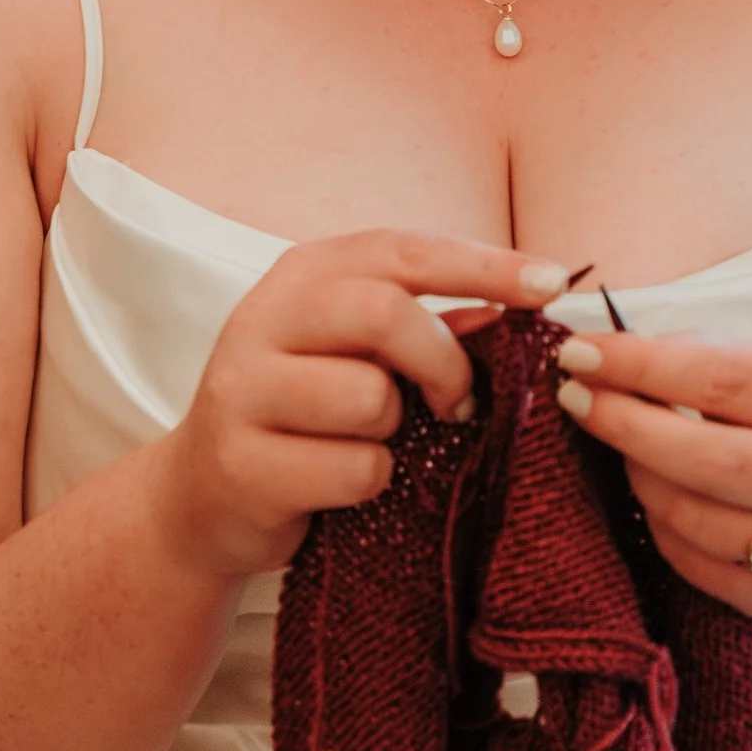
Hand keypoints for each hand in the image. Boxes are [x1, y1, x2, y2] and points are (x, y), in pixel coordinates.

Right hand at [154, 231, 569, 580]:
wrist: (200, 499)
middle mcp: (263, 319)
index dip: (484, 265)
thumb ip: (425, 329)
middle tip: (459, 402)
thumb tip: (511, 313)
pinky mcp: (240, 462)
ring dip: (395, 434)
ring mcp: (243, 390)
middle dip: (442, 362)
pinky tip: (336, 485)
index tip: (551, 284)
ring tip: (369, 446)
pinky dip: (370, 484)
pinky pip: (354, 469)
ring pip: (370, 398)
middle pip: (383, 312)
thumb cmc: (300, 418)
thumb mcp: (355, 358)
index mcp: (301, 278)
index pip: (403, 251)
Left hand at [554, 330, 751, 621]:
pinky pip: (699, 566)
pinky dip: (660, 527)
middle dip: (627, 425)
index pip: (728, 380)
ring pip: (698, 519)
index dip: (645, 366)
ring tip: (619, 446)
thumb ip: (724, 358)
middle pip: (712, 459)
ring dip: (639, 477)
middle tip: (573, 397)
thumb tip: (620, 349)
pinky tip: (653, 495)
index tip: (579, 351)